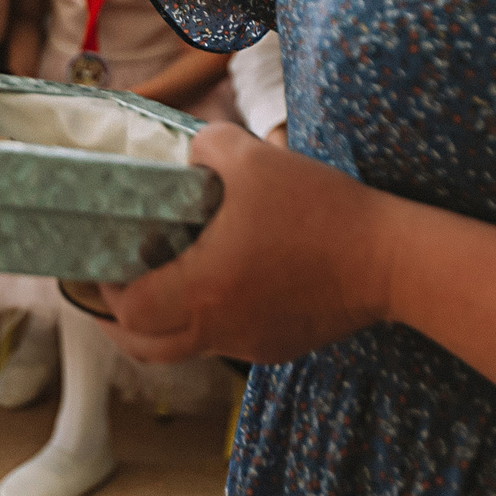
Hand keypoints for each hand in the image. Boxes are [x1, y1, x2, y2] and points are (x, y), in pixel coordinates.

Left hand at [99, 124, 399, 366]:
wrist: (390, 259)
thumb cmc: (319, 209)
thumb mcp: (253, 158)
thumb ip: (207, 145)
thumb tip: (189, 151)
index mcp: (203, 290)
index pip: (128, 312)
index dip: (106, 289)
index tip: (107, 261)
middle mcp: (220, 328)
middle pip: (145, 348)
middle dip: (119, 322)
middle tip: (116, 288)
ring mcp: (251, 344)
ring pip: (186, 349)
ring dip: (165, 323)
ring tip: (165, 284)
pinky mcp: (280, 345)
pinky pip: (228, 342)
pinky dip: (211, 321)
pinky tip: (226, 284)